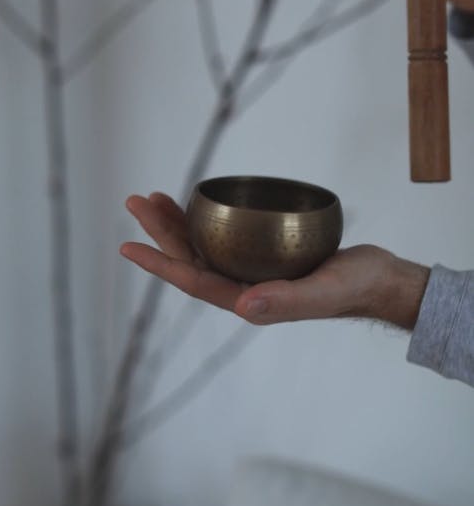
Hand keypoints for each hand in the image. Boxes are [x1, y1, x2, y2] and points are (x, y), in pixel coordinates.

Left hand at [120, 193, 429, 329]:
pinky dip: (208, 219)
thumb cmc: (352, 287)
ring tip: (155, 198)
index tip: (128, 245)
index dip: (159, 264)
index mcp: (248, 302)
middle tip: (136, 200)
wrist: (377, 279)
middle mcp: (243, 287)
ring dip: (178, 224)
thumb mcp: (321, 292)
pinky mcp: (265, 255)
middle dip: (161, 232)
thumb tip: (242, 307)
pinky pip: (226, 237)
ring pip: (204, 247)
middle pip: (192, 259)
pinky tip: (199, 203)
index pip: (194, 281)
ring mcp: (252, 271)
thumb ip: (285, 302)